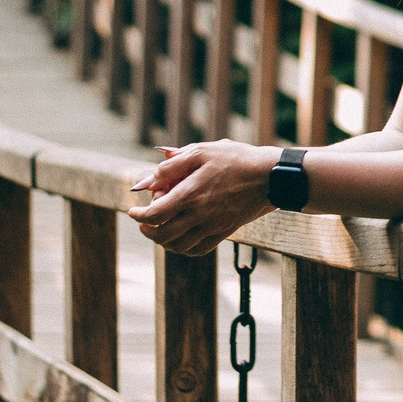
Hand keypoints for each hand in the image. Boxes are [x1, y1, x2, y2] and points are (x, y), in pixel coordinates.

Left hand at [127, 141, 278, 256]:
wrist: (270, 176)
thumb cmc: (235, 158)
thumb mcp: (202, 151)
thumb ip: (173, 164)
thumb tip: (150, 179)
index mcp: (192, 193)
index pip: (155, 214)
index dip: (138, 215)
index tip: (132, 211)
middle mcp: (200, 214)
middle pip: (162, 235)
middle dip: (146, 230)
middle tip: (142, 222)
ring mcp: (213, 226)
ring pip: (178, 246)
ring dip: (162, 241)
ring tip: (158, 230)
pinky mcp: (224, 232)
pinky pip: (197, 250)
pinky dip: (183, 248)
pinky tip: (179, 238)